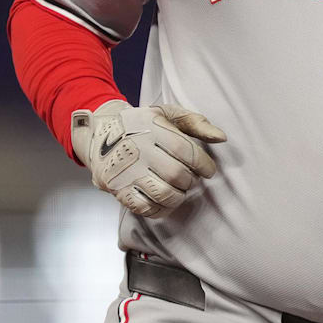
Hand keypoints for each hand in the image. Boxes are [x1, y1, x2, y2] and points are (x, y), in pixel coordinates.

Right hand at [70, 100, 225, 217]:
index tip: (209, 170)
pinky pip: (144, 208)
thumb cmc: (143, 124)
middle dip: (190, 181)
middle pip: (176, 175)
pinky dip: (160, 209)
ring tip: (179, 190)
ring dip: (178, 197)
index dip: (204, 164)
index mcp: (152, 128)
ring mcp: (126, 171)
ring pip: (162, 194)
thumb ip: (196, 122)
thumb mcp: (167, 113)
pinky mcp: (117, 189)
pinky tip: (164, 201)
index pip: (186, 151)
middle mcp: (138, 149)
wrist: (100, 134)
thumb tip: (221, 138)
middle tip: (190, 179)